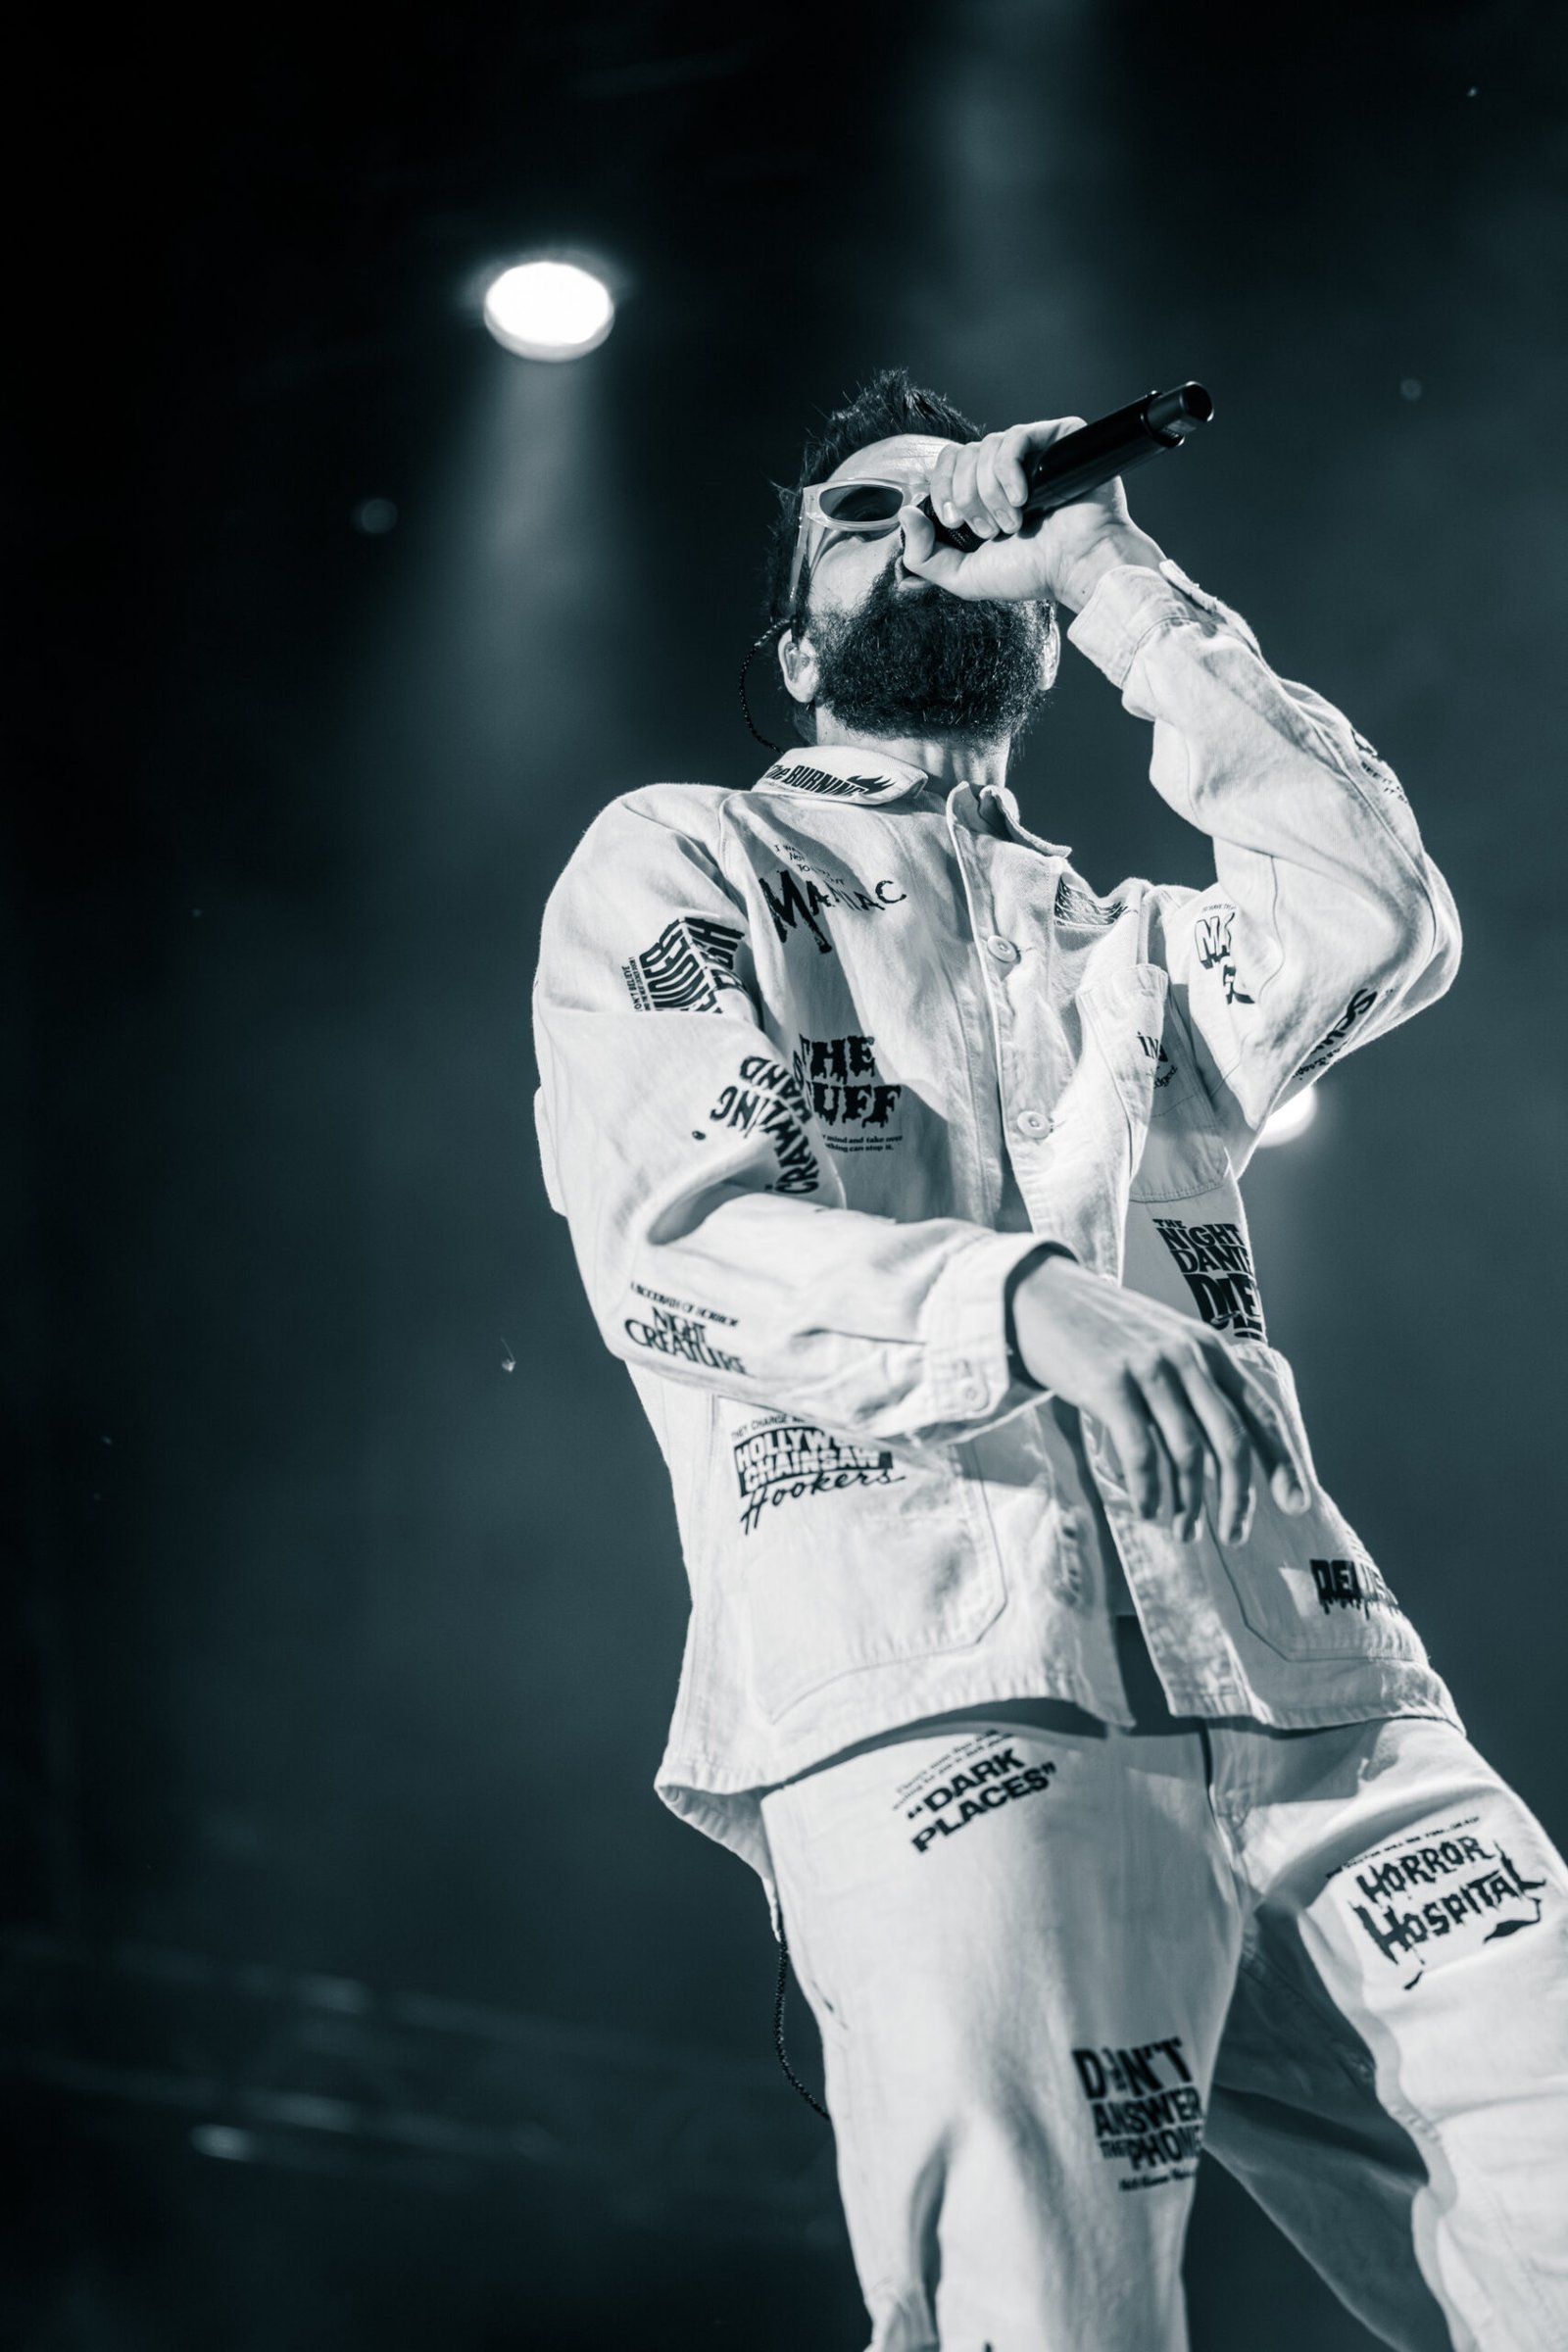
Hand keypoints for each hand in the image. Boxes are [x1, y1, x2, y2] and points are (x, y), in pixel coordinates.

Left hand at [898, 418, 1164, 611]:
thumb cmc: (1032, 573)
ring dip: (990, 492)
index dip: (940, 488)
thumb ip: (923, 554)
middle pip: (961, 454)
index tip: (953, 521)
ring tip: (1013, 523)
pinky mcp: (1057, 439)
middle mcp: (1005, 470)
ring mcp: (1032, 453)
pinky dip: (1009, 470)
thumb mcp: (964, 576)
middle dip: (966, 496)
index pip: (946, 465)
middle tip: (987, 530)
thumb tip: (904, 513)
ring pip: (986, 446)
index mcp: (983, 494)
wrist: (1078, 567)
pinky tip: (1023, 498)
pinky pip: (1015, 436)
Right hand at [1010, 1256, 1311, 1543]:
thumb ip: (1194, 1387)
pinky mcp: (1108, 1384)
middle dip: (1238, 1497)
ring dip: (1190, 1503)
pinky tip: (1148, 1510)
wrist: (1039, 1294)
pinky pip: (1140, 1450)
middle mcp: (1187, 1357)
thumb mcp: (1163, 1344)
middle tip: (1232, 1535)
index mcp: (1209, 1349)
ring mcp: (1148, 1369)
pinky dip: (1148, 1489)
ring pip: (1187, 1452)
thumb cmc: (1103, 1330)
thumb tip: (1220, 1458)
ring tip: (1185, 1532)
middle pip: (1231, 1441)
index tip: (1296, 1505)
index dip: (1283, 1462)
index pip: (1260, 1412)